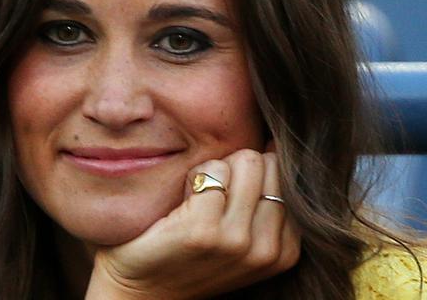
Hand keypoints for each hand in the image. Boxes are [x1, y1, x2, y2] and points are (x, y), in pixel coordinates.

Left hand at [85, 149, 300, 299]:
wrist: (142, 291)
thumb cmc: (191, 253)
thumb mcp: (241, 234)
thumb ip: (263, 198)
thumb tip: (273, 141)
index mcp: (283, 250)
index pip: (284, 173)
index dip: (251, 174)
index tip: (229, 199)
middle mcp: (265, 249)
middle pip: (265, 163)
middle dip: (236, 168)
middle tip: (211, 196)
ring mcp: (236, 242)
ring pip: (243, 161)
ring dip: (214, 170)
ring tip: (197, 198)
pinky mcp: (203, 230)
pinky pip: (212, 170)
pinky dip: (194, 175)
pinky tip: (181, 201)